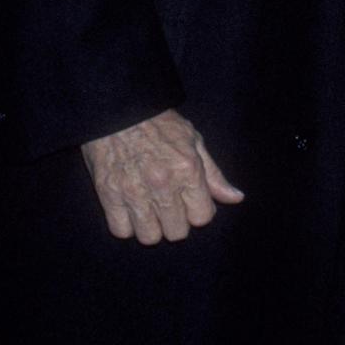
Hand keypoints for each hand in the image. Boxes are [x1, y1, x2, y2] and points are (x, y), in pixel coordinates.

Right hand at [81, 108, 243, 243]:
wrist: (119, 107)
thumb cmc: (158, 122)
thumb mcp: (193, 140)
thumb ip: (213, 174)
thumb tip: (236, 198)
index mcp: (187, 169)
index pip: (202, 217)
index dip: (198, 210)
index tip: (189, 200)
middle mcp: (162, 184)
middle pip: (177, 232)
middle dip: (176, 221)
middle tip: (168, 203)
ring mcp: (134, 191)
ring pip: (149, 237)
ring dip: (151, 226)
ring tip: (149, 207)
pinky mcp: (108, 195)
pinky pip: (121, 231)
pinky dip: (126, 224)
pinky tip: (130, 207)